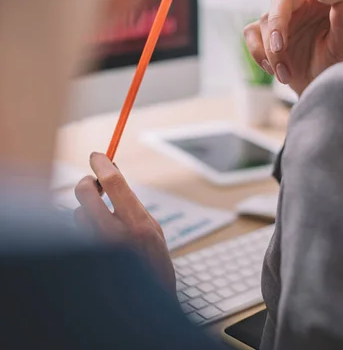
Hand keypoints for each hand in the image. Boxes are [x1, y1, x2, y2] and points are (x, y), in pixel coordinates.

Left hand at [74, 152, 175, 293]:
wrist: (147, 303)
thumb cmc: (152, 263)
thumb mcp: (152, 229)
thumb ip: (131, 203)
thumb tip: (112, 175)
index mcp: (138, 225)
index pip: (113, 182)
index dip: (102, 163)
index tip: (97, 155)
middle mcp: (114, 237)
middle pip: (85, 192)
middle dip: (87, 183)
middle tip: (93, 184)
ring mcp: (95, 250)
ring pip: (76, 214)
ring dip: (84, 213)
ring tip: (100, 224)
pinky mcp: (82, 258)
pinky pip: (73, 233)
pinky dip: (81, 230)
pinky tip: (92, 238)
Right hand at [244, 0, 342, 96]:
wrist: (315, 87)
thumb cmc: (333, 63)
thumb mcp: (342, 46)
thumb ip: (342, 22)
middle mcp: (297, 4)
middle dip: (277, 22)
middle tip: (279, 46)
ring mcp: (277, 18)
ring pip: (264, 22)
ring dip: (272, 52)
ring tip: (285, 75)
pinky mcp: (261, 33)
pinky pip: (251, 35)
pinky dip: (259, 54)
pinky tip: (275, 70)